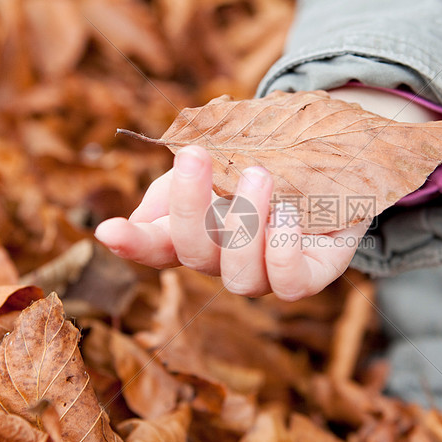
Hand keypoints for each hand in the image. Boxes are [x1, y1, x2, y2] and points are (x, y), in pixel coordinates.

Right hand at [94, 145, 368, 300]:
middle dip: (189, 206)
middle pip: (194, 255)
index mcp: (196, 234)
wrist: (333, 161)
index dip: (131, 245)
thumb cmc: (265, 164)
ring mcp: (267, 274)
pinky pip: (291, 286)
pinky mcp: (311, 276)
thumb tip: (135, 222)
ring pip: (240, 276)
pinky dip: (285, 251)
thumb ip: (177, 187)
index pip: (154, 248)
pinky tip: (289, 214)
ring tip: (260, 175)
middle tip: (194, 155)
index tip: (108, 230)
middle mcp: (226, 261)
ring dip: (245, 224)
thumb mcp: (217, 162)